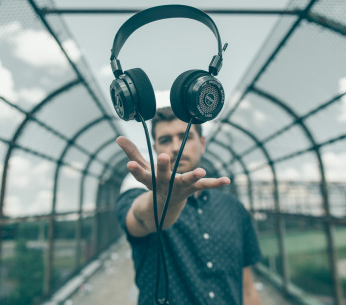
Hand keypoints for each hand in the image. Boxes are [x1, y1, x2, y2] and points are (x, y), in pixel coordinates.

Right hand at [116, 136, 230, 203]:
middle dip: (163, 167)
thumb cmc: (154, 182)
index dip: (134, 170)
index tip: (129, 164)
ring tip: (201, 171)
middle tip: (163, 157)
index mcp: (151, 180)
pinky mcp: (192, 189)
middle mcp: (165, 185)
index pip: (140, 174)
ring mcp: (180, 188)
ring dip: (193, 176)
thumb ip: (132, 152)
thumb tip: (118, 137)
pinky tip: (227, 180)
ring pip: (186, 182)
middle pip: (163, 176)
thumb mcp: (142, 169)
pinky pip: (205, 187)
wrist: (165, 208)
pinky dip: (215, 184)